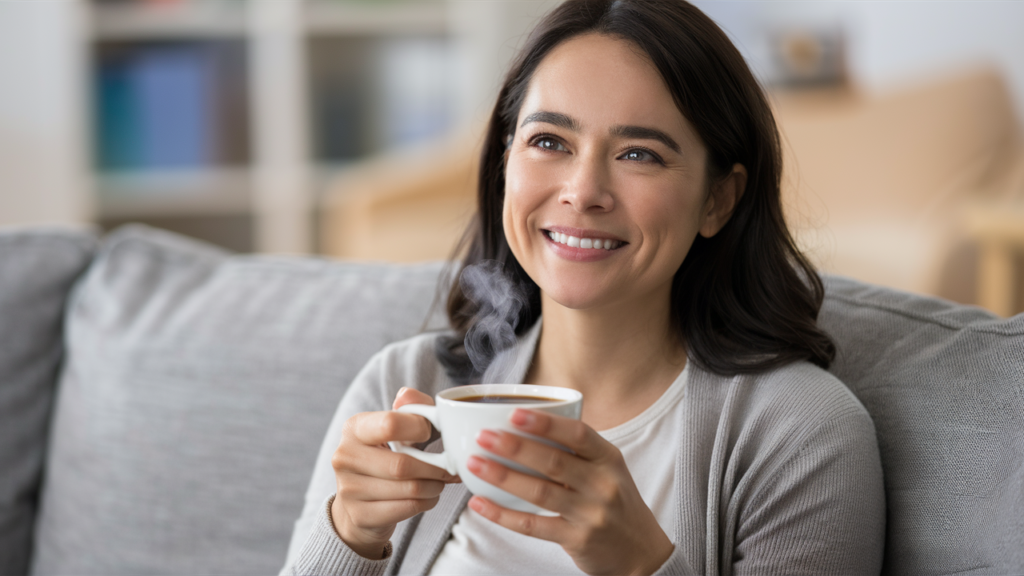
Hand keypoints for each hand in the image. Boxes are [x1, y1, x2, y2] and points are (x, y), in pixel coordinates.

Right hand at [330, 388, 459, 558]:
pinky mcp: (360, 515)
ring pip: (409, 489)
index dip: (420, 428)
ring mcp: (348, 489)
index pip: (391, 424)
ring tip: (440, 481)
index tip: (431, 433)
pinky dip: (427, 503)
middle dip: (435, 467)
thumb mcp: (396, 428)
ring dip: (434, 486)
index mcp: (354, 428)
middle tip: (450, 468)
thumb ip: (414, 406)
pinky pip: (407, 509)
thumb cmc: (385, 456)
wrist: (358, 503)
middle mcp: (345, 456)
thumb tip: (422, 402)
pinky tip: (428, 496)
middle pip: (402, 465)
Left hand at [466, 409, 672, 575]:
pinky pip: (533, 526)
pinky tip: (481, 503)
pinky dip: (503, 515)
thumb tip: (525, 423)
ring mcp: (590, 513)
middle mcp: (602, 484)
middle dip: (515, 447)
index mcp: (608, 459)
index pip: (578, 434)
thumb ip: (577, 450)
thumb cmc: (615, 502)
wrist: (641, 551)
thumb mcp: (608, 469)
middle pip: (554, 462)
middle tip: (484, 436)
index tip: (515, 413)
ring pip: (539, 492)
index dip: (546, 424)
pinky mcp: (577, 539)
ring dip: (503, 477)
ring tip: (475, 463)